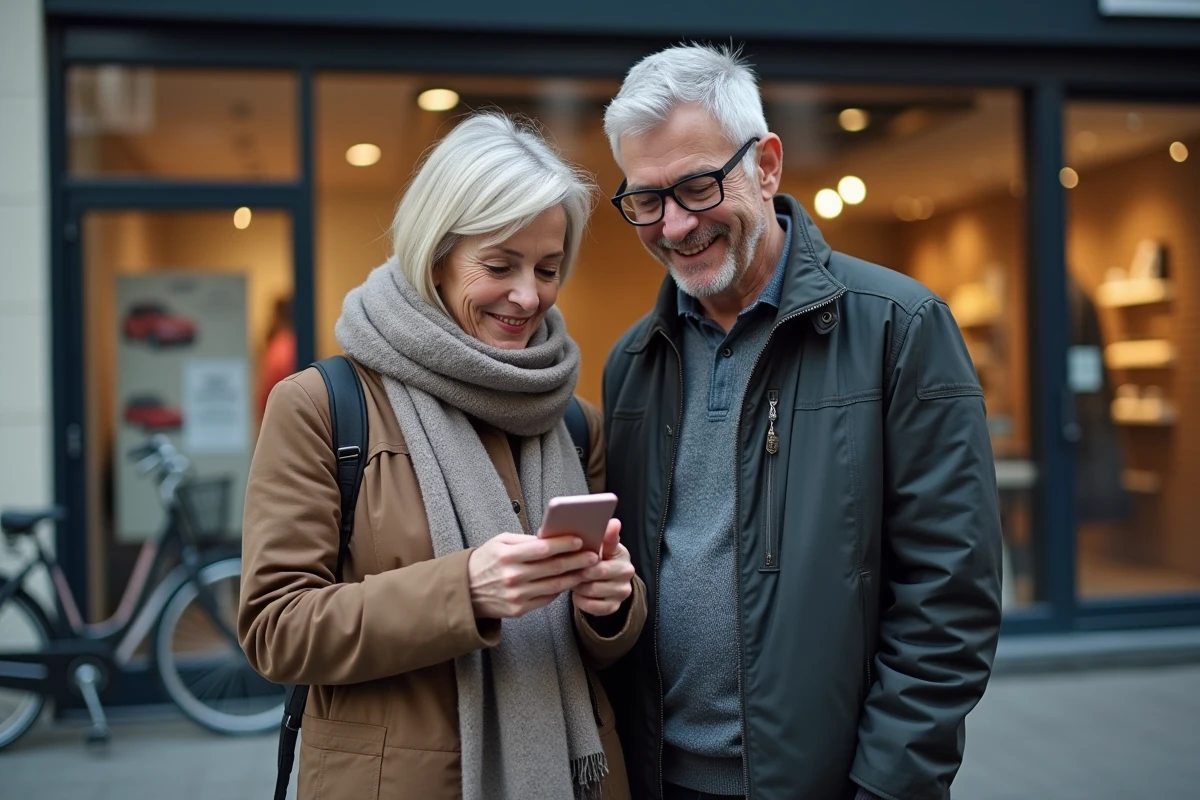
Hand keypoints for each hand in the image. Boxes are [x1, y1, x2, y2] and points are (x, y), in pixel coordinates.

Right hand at [468, 532, 598, 618]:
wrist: (464, 592)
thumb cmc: (485, 561)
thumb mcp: (499, 543)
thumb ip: (524, 540)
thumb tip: (551, 538)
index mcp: (507, 556)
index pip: (543, 548)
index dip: (565, 544)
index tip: (581, 540)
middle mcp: (513, 577)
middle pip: (554, 568)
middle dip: (578, 560)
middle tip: (594, 556)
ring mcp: (516, 596)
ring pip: (554, 586)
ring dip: (574, 577)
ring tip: (588, 570)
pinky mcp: (518, 610)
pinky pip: (546, 600)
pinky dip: (560, 591)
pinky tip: (569, 582)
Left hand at [571, 519, 635, 616]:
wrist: (606, 581)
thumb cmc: (599, 558)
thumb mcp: (601, 544)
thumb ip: (604, 534)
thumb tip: (614, 522)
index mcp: (622, 553)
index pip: (609, 549)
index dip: (592, 553)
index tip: (581, 553)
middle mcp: (626, 573)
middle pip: (598, 571)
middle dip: (581, 570)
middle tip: (569, 568)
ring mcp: (622, 591)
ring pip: (592, 590)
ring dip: (579, 586)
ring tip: (573, 579)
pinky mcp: (614, 606)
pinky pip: (593, 606)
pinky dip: (581, 600)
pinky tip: (578, 594)